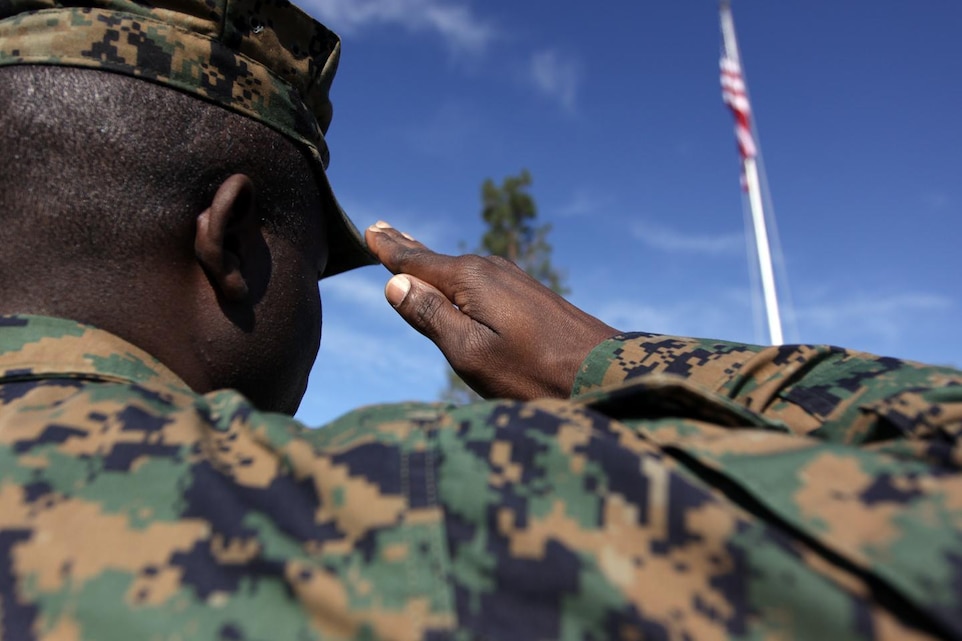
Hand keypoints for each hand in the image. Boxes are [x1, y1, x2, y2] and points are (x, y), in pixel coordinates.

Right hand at [365, 222, 618, 399]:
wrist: (604, 374)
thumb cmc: (533, 372)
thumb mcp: (471, 352)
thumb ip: (432, 317)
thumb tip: (394, 283)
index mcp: (470, 279)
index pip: (415, 262)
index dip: (389, 250)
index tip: (369, 230)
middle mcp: (490, 269)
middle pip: (436, 259)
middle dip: (407, 247)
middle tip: (382, 228)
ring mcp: (514, 280)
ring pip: (459, 268)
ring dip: (432, 260)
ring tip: (410, 249)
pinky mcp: (530, 295)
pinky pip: (481, 278)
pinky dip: (459, 274)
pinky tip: (459, 278)